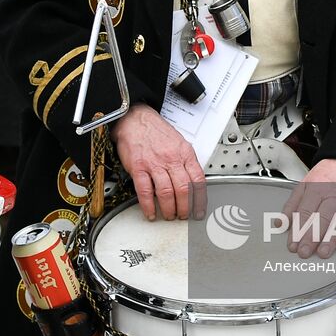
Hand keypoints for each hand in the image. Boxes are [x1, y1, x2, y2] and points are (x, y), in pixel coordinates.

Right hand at [111, 103, 205, 221]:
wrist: (135, 119)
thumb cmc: (156, 131)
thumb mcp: (179, 142)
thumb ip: (186, 161)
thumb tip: (193, 182)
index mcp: (184, 152)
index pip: (198, 180)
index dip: (200, 199)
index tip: (199, 210)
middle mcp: (171, 158)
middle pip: (183, 189)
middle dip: (185, 208)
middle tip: (183, 216)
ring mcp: (154, 163)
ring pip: (166, 192)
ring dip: (169, 209)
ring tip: (169, 216)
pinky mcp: (138, 167)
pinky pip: (145, 191)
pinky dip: (148, 206)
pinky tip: (151, 213)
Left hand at [281, 159, 335, 257]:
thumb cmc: (326, 176)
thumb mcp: (303, 184)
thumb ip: (291, 205)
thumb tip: (281, 222)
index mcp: (316, 190)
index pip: (305, 213)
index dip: (298, 231)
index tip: (293, 244)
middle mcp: (333, 197)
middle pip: (321, 219)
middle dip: (312, 238)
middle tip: (305, 252)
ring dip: (330, 240)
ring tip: (322, 252)